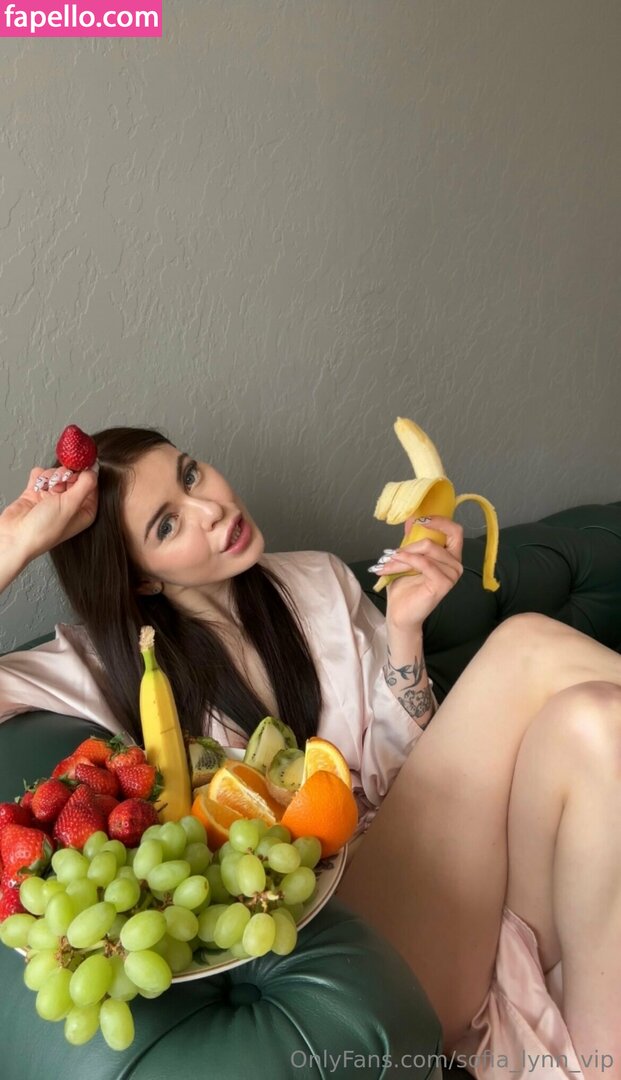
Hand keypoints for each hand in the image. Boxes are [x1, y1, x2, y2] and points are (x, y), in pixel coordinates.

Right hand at [0, 465, 98, 566]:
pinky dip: (38, 478)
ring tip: (46, 487)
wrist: (14, 536)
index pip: (92, 485)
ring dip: (50, 477)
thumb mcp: (70, 505)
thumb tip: (95, 469)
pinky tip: (36, 487)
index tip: (80, 467)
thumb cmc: (43, 531)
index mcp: (84, 511)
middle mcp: (70, 505)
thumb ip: (86, 485)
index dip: (86, 474)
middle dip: (65, 475)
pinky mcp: (37, 493)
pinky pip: (41, 475)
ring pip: (56, 474)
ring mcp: (52, 499)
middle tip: (58, 482)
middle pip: (74, 477)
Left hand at [378, 515, 463, 636]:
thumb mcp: (407, 557)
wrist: (400, 613)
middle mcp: (456, 564)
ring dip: (403, 554)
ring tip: (389, 563)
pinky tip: (395, 563)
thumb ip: (412, 540)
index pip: (454, 531)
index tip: (420, 519)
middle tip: (393, 553)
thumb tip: (411, 519)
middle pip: (435, 540)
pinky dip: (407, 560)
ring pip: (427, 549)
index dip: (439, 521)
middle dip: (412, 543)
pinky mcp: (444, 583)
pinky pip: (424, 562)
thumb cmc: (405, 587)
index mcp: (450, 556)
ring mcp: (452, 574)